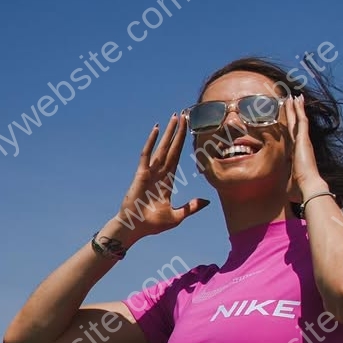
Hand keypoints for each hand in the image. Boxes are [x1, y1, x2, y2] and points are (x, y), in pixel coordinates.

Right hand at [115, 114, 209, 238]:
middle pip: (171, 148)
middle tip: (183, 115)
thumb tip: (207, 202)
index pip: (177, 157)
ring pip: (161, 147)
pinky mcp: (141, 174)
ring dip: (168, 132)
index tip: (188, 129)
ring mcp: (150, 172)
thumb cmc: (153, 224)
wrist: (135, 228)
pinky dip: (151, 142)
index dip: (182, 143)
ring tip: (174, 117)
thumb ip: (191, 207)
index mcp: (167, 181)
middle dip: (177, 132)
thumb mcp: (177, 216)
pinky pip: (147, 155)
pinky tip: (156, 130)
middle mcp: (159, 173)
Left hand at [282, 94, 326, 201]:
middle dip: (294, 113)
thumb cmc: (301, 189)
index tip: (291, 120)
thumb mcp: (291, 185)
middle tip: (292, 100)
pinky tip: (297, 99)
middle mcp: (302, 145)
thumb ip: (290, 186)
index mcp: (298, 154)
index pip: (294, 136)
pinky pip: (301, 119)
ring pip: (299, 119)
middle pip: (296, 125)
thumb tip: (289, 199)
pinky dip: (299, 109)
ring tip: (293, 96)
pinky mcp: (303, 138)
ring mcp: (303, 141)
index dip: (293, 127)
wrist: (309, 186)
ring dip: (296, 107)